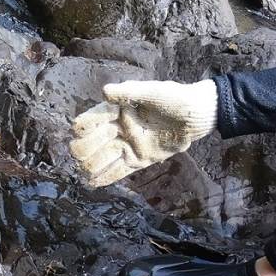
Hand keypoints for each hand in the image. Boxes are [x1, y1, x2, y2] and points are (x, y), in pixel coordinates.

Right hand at [70, 79, 218, 186]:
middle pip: (93, 140)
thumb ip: (129, 92)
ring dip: (91, 165)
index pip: (93, 118)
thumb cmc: (175, 98)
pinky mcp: (139, 160)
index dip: (84, 125)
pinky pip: (119, 170)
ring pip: (103, 157)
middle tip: (79, 156)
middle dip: (84, 148)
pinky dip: (106, 177)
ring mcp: (128, 145)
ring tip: (83, 172)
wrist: (198, 116)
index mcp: (117, 109)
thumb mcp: (153, 92)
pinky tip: (92, 183)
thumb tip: (104, 92)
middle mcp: (118, 127)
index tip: (78, 131)